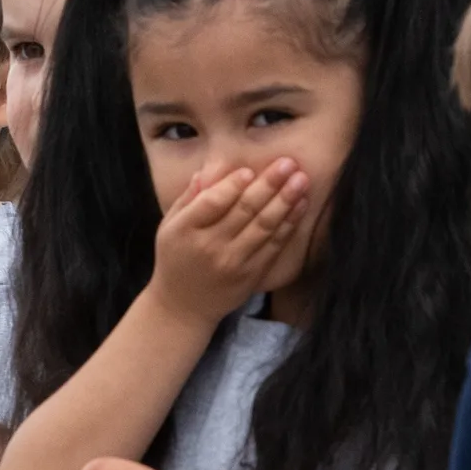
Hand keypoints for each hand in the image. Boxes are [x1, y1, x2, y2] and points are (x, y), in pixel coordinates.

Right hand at [142, 162, 307, 324]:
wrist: (183, 306)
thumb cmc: (175, 259)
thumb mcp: (169, 226)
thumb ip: (188, 199)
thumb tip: (207, 172)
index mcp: (185, 230)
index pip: (213, 202)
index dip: (233, 184)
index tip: (249, 169)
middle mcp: (210, 246)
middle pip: (244, 210)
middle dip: (269, 184)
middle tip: (288, 163)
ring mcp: (234, 262)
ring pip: (264, 226)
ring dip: (285, 201)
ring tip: (301, 179)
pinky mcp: (251, 275)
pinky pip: (274, 245)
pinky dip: (289, 224)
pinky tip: (300, 205)